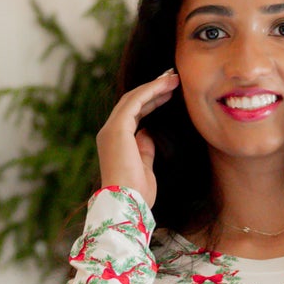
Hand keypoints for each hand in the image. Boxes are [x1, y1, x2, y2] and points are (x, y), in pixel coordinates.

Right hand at [96, 69, 178, 208]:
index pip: (133, 114)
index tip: (169, 93)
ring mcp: (111, 130)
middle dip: (153, 89)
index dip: (151, 101)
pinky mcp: (117, 129)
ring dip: (155, 86)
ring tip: (174, 77)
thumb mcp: (145, 167)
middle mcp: (109, 133)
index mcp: (115, 143)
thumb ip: (145, 148)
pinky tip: (166, 84)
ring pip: (133, 98)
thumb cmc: (138, 195)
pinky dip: (151, 90)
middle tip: (172, 78)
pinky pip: (135, 101)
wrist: (127, 205)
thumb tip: (148, 133)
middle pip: (132, 102)